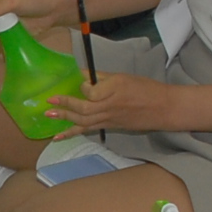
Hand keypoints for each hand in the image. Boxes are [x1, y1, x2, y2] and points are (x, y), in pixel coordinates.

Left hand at [44, 70, 179, 135]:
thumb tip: (81, 75)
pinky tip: (58, 136)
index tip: (79, 83)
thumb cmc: (145, 88)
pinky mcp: (109, 126)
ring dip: (64, 119)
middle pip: (84, 109)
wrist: (162, 108)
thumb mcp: (123, 76)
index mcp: (115, 89)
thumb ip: (101, 77)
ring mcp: (109, 119)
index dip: (82, 88)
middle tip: (49, 100)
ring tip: (48, 115)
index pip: (92, 91)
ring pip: (83, 121)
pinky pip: (87, 130)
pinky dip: (71, 133)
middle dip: (66, 105)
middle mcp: (110, 106)